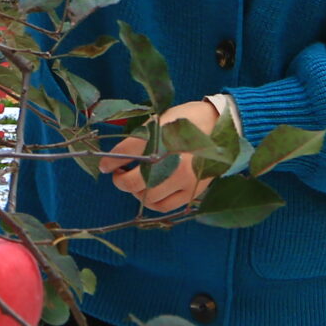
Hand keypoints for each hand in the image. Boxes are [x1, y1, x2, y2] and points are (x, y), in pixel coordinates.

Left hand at [103, 99, 220, 213]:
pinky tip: (150, 193)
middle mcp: (173, 159)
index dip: (111, 160)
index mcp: (163, 136)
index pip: (128, 151)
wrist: (220, 125)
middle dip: (121, 180)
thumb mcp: (161, 120)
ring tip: (136, 183)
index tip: (104, 165)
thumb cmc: (186, 120)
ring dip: (136, 192)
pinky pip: (165, 206)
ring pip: (148, 197)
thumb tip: (117, 156)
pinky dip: (153, 203)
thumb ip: (140, 138)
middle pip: (135, 181)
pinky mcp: (193, 190)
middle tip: (119, 175)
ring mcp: (184, 178)